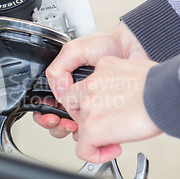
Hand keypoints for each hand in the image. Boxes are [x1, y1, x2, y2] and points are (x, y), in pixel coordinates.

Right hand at [34, 21, 148, 137]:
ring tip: (76, 126)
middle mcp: (77, 97)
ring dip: (72, 132)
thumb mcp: (75, 50)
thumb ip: (59, 68)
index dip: (45, 114)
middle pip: (58, 121)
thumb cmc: (108, 44)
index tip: (51, 116)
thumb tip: (57, 92)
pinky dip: (94, 133)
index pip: (47, 105)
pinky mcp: (108, 114)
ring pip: (75, 130)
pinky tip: (94, 128)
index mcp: (65, 83)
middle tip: (63, 123)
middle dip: (58, 125)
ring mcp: (93, 107)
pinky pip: (98, 129)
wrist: (134, 47)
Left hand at [60, 56, 161, 163]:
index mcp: (103, 67)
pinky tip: (111, 151)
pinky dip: (95, 155)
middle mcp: (91, 84)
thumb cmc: (163, 85)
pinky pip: (83, 149)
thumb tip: (125, 98)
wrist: (168, 95)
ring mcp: (89, 106)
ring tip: (114, 140)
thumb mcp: (136, 70)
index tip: (108, 111)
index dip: (93, 101)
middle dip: (88, 118)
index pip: (85, 86)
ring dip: (95, 136)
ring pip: (79, 126)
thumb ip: (121, 82)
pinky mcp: (92, 127)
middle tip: (108, 126)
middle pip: (75, 105)